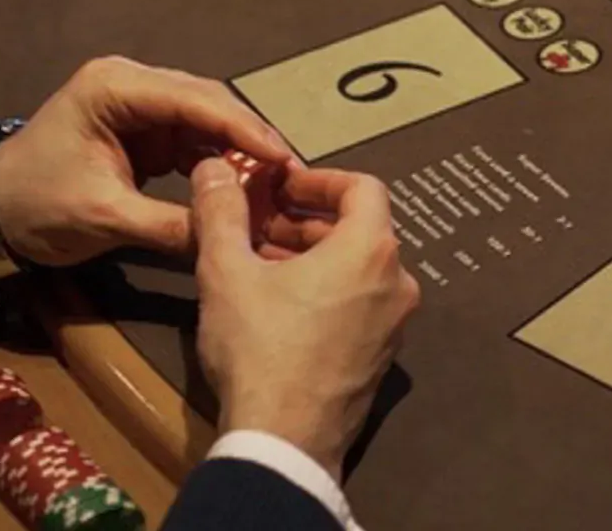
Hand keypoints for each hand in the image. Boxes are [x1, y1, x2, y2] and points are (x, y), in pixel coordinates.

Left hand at [0, 56, 293, 265]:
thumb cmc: (33, 205)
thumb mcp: (101, 217)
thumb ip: (166, 224)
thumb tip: (225, 239)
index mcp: (114, 89)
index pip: (194, 100)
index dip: (243, 127)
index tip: (282, 157)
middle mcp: (131, 84)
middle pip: (207, 103)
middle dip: (248, 137)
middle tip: (289, 172)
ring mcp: (138, 106)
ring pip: (205, 121)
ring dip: (237, 150)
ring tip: (275, 181)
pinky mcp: (143, 132)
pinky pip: (193, 141)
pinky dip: (217, 162)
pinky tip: (243, 184)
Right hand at [191, 157, 419, 479]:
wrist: (284, 443)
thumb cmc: (259, 349)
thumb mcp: (226, 272)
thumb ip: (221, 211)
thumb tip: (214, 167)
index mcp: (371, 250)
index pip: (362, 187)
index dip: (319, 178)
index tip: (281, 186)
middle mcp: (397, 282)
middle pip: (360, 229)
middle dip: (308, 221)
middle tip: (260, 226)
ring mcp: (395, 324)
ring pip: (358, 269)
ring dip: (314, 257)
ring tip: (261, 264)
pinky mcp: (383, 358)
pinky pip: (360, 304)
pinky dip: (327, 291)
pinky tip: (280, 307)